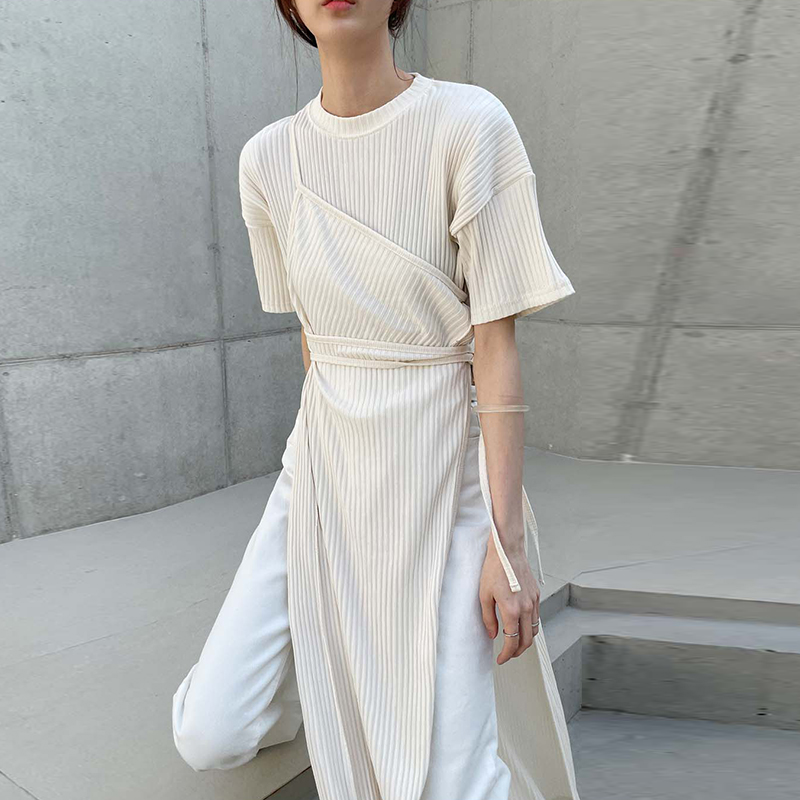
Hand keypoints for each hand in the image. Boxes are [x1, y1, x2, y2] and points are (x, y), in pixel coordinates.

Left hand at [479, 532, 539, 664]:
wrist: (507, 550)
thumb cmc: (493, 569)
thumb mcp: (484, 595)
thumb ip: (488, 618)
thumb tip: (493, 634)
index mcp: (511, 610)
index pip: (512, 640)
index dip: (506, 654)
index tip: (501, 659)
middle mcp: (526, 608)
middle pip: (527, 640)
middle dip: (517, 652)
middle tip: (508, 655)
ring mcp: (534, 601)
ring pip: (535, 630)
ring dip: (526, 640)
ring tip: (515, 642)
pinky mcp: (537, 594)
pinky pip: (536, 617)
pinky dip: (530, 626)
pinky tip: (521, 625)